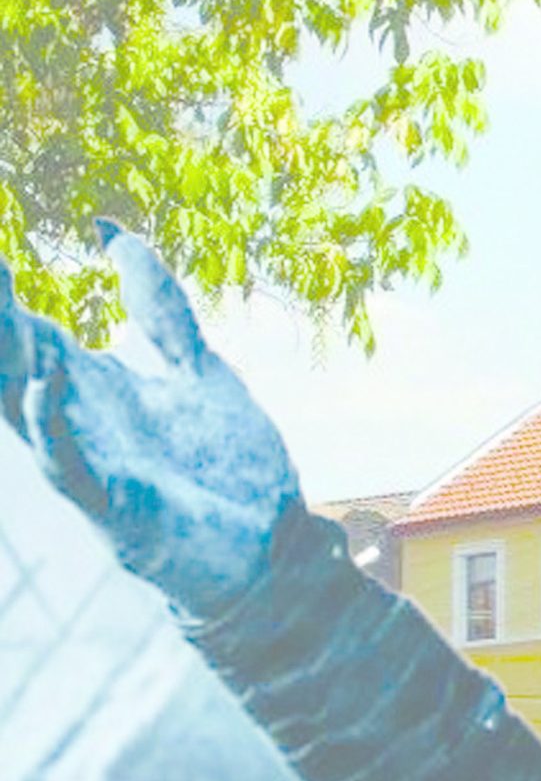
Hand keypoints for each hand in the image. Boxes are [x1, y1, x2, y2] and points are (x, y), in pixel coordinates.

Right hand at [0, 224, 300, 617]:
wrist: (272, 548)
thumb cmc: (226, 467)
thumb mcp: (196, 369)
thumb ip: (160, 308)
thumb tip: (114, 232)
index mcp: (91, 386)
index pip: (23, 325)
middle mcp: (76, 419)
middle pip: (8, 356)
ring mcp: (90, 462)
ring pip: (20, 404)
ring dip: (5, 356)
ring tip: (2, 302)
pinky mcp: (115, 506)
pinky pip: (69, 465)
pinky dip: (53, 425)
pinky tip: (44, 383)